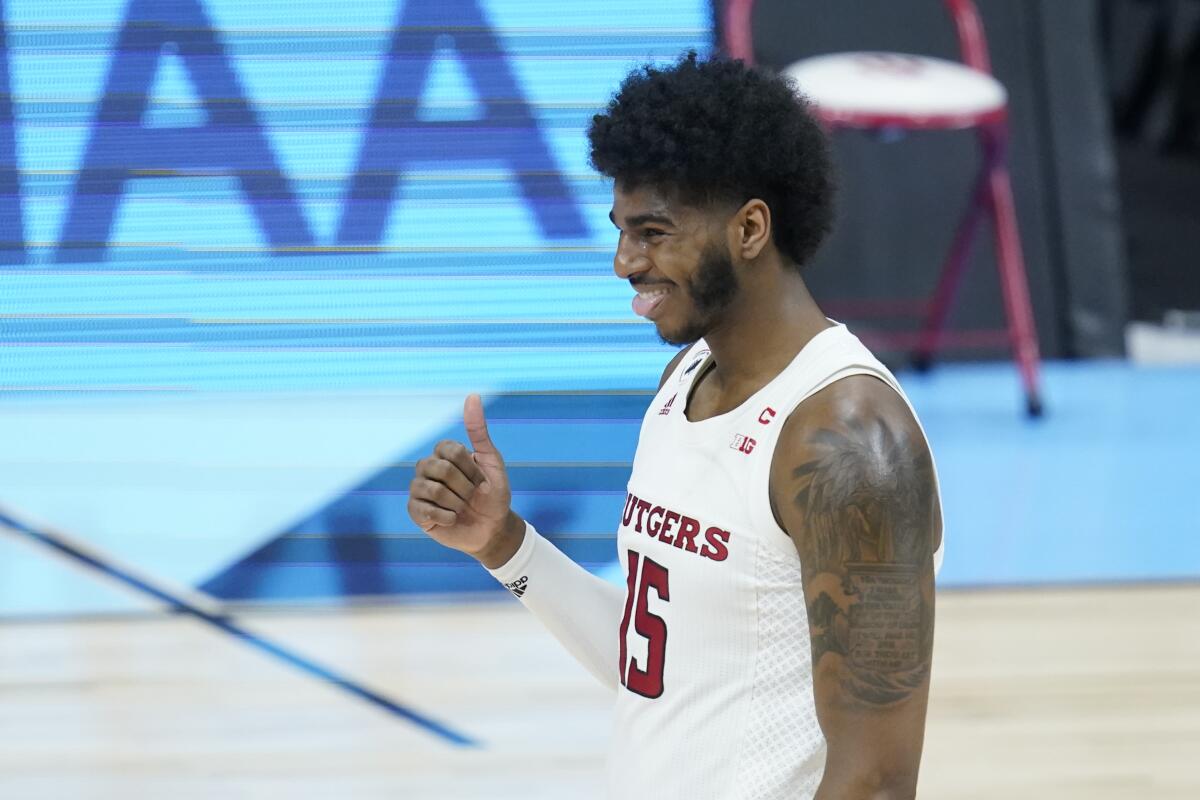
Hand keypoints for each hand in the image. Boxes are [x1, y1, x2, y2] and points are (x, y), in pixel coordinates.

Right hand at [407, 394, 525, 567]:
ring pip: (431, 488)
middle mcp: (428, 468)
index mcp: (444, 454)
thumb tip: (472, 396)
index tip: (482, 480)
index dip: (470, 468)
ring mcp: (419, 490)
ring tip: (463, 508)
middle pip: (440, 468)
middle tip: (473, 497)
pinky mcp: (416, 512)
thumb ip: (479, 430)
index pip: (448, 449)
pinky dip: (446, 517)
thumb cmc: (493, 494)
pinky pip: (423, 509)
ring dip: (456, 502)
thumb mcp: (492, 461)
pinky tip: (453, 520)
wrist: (493, 528)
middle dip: (464, 486)